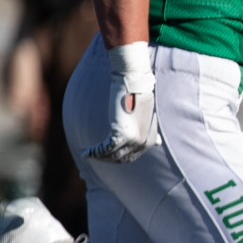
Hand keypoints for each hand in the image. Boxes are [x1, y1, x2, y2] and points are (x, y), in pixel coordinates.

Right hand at [82, 43, 158, 162]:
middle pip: (122, 158)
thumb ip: (150, 131)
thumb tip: (159, 143)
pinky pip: (105, 148)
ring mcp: (135, 140)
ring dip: (98, 156)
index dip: (117, 158)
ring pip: (112, 155)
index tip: (104, 156)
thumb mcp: (148, 118)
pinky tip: (84, 152)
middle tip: (92, 155)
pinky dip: (93, 152)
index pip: (132, 156)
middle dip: (106, 159)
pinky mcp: (122, 134)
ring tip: (86, 153)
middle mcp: (144, 143)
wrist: (134, 83)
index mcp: (151, 140)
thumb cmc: (139, 97)